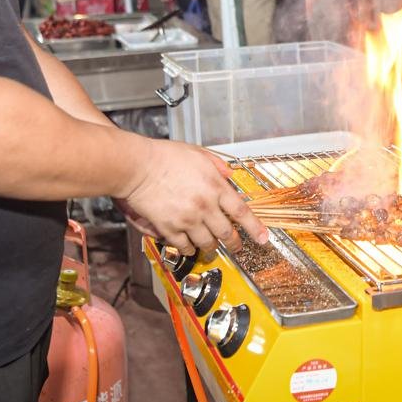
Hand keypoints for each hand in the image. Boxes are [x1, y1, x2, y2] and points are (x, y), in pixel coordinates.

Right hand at [118, 139, 267, 254]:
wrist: (138, 167)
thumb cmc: (165, 157)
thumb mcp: (198, 153)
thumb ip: (217, 165)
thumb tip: (230, 174)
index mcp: (215, 186)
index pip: (242, 212)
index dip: (255, 228)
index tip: (263, 238)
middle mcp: (204, 205)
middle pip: (226, 233)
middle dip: (234, 243)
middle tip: (237, 247)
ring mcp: (187, 219)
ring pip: (207, 243)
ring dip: (212, 246)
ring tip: (212, 245)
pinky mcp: (169, 228)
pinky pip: (185, 246)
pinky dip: (190, 248)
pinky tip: (190, 245)